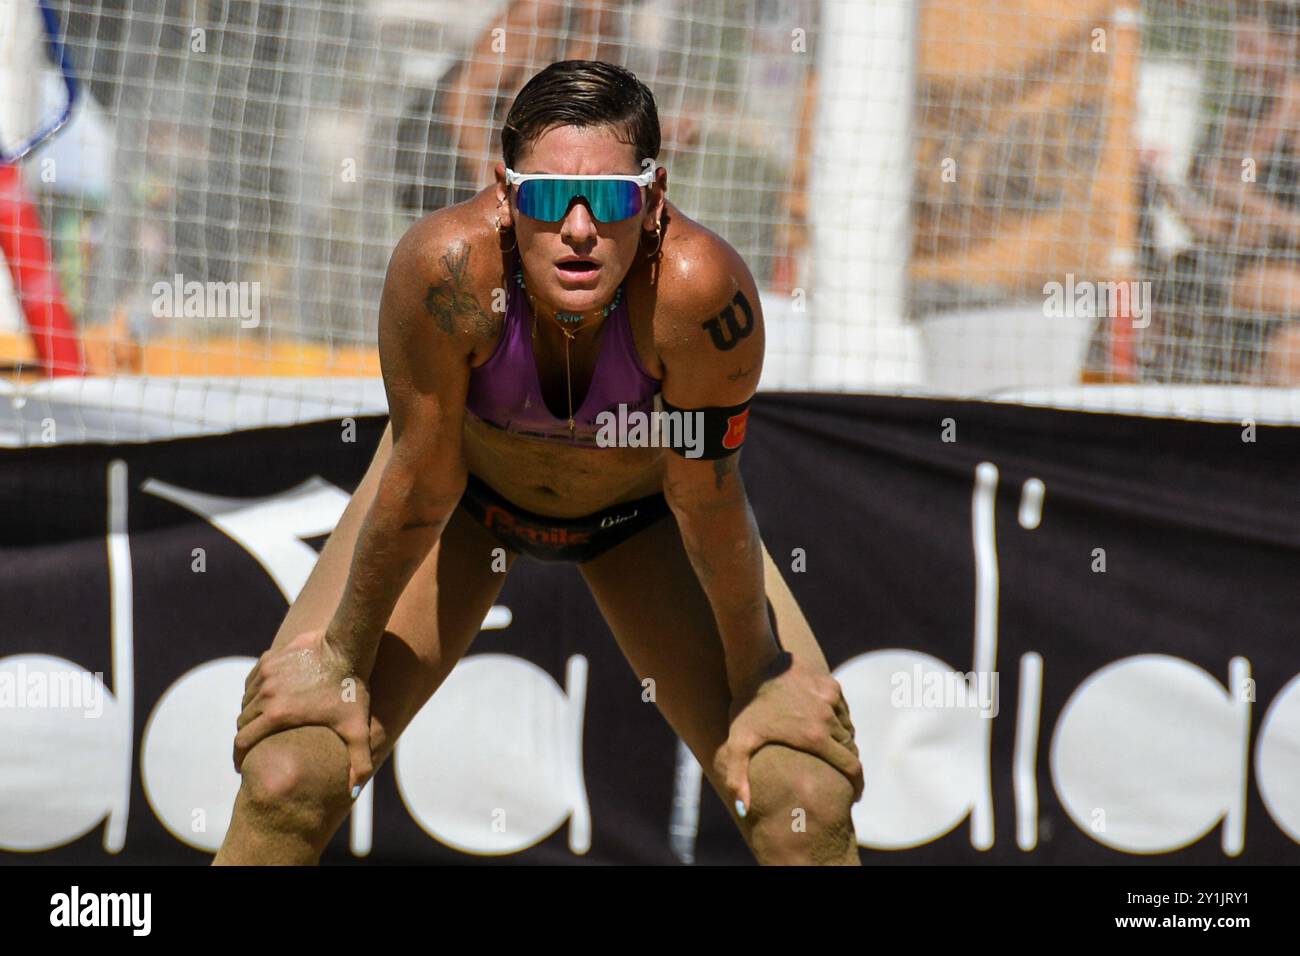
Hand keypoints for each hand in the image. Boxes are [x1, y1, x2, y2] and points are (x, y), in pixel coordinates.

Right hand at [234, 629, 373, 795]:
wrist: (349, 647)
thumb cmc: (353, 690)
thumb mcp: (357, 729)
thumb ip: (358, 762)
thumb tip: (353, 793)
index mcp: (276, 715)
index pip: (242, 742)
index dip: (239, 758)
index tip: (241, 767)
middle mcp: (264, 695)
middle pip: (242, 722)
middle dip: (245, 737)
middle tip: (253, 747)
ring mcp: (265, 674)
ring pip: (247, 701)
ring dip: (251, 714)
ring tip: (261, 725)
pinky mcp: (269, 659)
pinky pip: (253, 680)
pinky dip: (256, 692)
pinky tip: (267, 699)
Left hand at [715, 653, 862, 815]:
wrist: (755, 664)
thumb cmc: (745, 708)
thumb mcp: (737, 744)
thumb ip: (738, 778)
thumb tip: (742, 811)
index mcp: (815, 737)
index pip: (851, 768)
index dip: (857, 785)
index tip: (856, 796)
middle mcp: (829, 718)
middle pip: (850, 749)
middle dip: (848, 765)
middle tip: (840, 776)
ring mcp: (831, 699)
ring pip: (846, 728)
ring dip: (841, 741)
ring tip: (828, 751)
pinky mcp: (830, 684)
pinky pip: (841, 709)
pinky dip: (836, 719)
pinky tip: (822, 725)